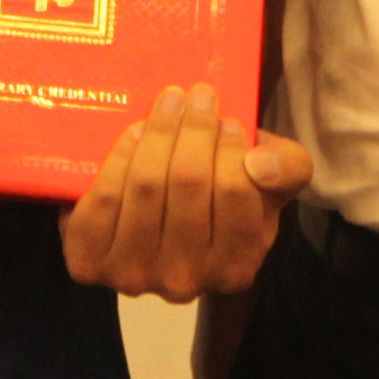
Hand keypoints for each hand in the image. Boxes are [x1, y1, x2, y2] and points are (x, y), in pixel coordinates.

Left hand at [59, 85, 310, 301]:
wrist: (162, 233)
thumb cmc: (223, 200)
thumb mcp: (271, 185)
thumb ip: (289, 169)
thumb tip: (260, 163)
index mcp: (235, 271)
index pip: (236, 196)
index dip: (231, 149)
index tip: (227, 118)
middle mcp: (183, 284)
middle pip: (188, 185)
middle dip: (194, 129)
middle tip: (197, 94)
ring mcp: (133, 277)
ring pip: (147, 186)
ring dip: (158, 132)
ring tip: (169, 102)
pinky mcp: (89, 262)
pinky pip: (106, 196)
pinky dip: (120, 156)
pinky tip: (136, 134)